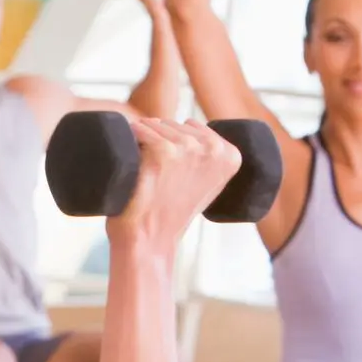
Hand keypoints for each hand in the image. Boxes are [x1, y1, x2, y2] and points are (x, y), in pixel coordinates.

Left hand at [107, 118, 242, 248]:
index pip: (194, 127)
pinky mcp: (163, 151)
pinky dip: (131, 138)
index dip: (177, 144)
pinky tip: (133, 158)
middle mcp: (213, 149)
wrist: (150, 237)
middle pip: (175, 124)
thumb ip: (209, 156)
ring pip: (157, 124)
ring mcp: (188, 149)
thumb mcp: (206, 184)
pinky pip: (140, 129)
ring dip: (145, 140)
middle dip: (161, 140)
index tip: (175, 170)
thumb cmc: (172, 212)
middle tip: (160, 175)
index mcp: (231, 156)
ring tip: (148, 172)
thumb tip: (192, 125)